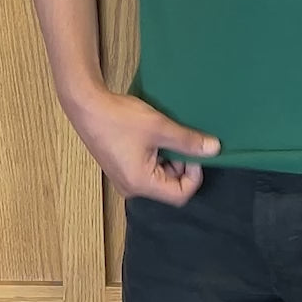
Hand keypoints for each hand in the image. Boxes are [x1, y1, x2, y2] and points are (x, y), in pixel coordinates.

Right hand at [69, 90, 221, 206]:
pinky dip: (156, 154)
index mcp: (141, 184)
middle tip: (181, 139)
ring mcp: (124, 178)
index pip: (179, 195)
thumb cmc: (121, 118)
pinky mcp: (120, 167)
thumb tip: (215, 149)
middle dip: (181, 164)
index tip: (194, 152)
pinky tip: (153, 134)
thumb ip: (187, 141)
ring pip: (159, 176)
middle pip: (169, 186)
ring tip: (166, 134)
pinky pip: (146, 168)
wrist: (86, 106)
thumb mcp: (159, 127)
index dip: (193, 175)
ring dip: (169, 157)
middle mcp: (131, 188)